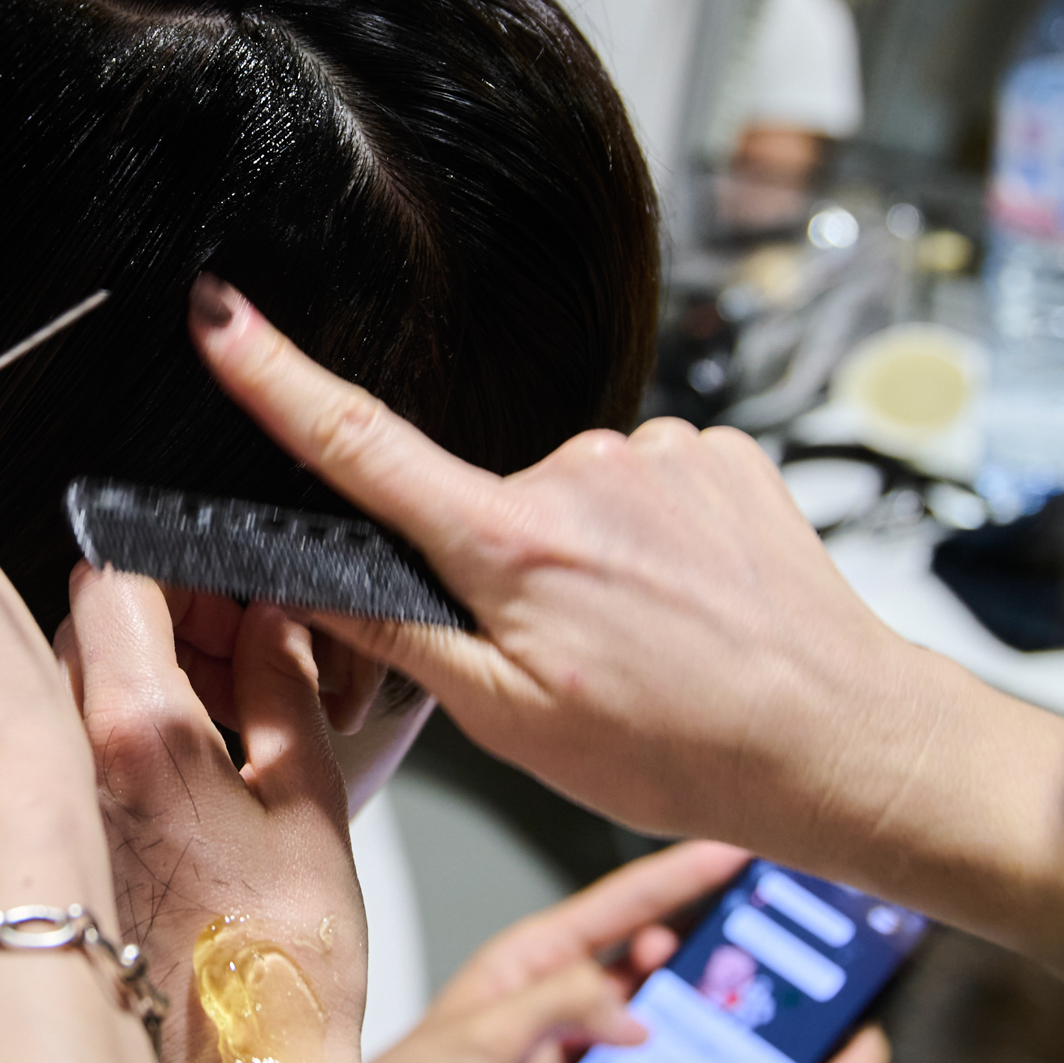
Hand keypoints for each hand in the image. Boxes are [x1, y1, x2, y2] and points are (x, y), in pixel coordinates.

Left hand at [55, 566, 370, 1062]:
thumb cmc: (275, 970)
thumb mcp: (309, 799)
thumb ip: (283, 684)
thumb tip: (273, 618)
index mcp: (137, 731)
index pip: (116, 579)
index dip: (177, 572)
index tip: (218, 592)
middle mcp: (65, 760)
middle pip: (79, 626)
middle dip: (153, 620)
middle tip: (227, 654)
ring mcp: (43, 805)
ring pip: (62, 686)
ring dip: (125, 677)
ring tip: (207, 724)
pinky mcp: (40, 846)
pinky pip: (56, 750)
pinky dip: (104, 739)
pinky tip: (171, 784)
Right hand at [181, 275, 984, 864]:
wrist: (844, 740)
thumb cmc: (682, 750)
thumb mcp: (511, 722)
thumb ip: (400, 636)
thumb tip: (306, 582)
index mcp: (510, 544)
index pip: (359, 444)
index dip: (274, 375)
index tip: (219, 311)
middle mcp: (579, 473)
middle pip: (483, 501)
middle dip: (504, 565)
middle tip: (572, 659)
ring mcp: (657, 453)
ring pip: (570, 496)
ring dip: (587, 556)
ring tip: (650, 641)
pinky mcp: (718, 448)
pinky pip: (644, 483)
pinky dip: (651, 537)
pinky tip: (694, 601)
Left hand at [368, 843, 747, 1062]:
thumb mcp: (486, 1032)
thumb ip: (559, 1004)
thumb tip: (633, 1008)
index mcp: (536, 962)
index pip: (620, 907)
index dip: (678, 876)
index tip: (732, 850)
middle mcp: (563, 1004)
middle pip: (650, 970)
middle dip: (699, 961)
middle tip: (749, 958)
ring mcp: (576, 1058)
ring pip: (655, 1036)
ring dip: (688, 1037)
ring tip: (733, 1035)